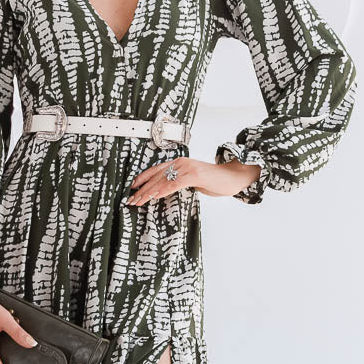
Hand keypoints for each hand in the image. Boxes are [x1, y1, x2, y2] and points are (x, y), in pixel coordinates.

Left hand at [125, 156, 260, 204]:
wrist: (232, 177)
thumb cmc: (214, 181)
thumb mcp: (193, 181)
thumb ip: (180, 183)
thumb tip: (166, 190)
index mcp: (179, 163)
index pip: (156, 170)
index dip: (142, 179)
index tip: (131, 188)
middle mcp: (180, 162)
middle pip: (156, 177)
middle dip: (142, 189)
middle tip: (131, 200)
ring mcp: (187, 167)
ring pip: (162, 180)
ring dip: (148, 192)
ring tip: (138, 201)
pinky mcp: (194, 174)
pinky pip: (174, 183)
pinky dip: (162, 190)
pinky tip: (153, 196)